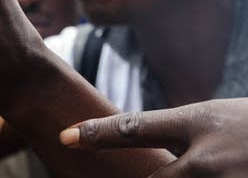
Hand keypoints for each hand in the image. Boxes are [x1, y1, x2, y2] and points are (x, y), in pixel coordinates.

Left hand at [60, 98, 247, 176]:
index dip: (97, 134)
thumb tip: (148, 157)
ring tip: (221, 165)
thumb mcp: (217, 116)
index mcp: (198, 124)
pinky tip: (224, 174)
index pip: (135, 128)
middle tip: (165, 164)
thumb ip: (179, 134)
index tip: (64, 138)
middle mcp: (209, 158)